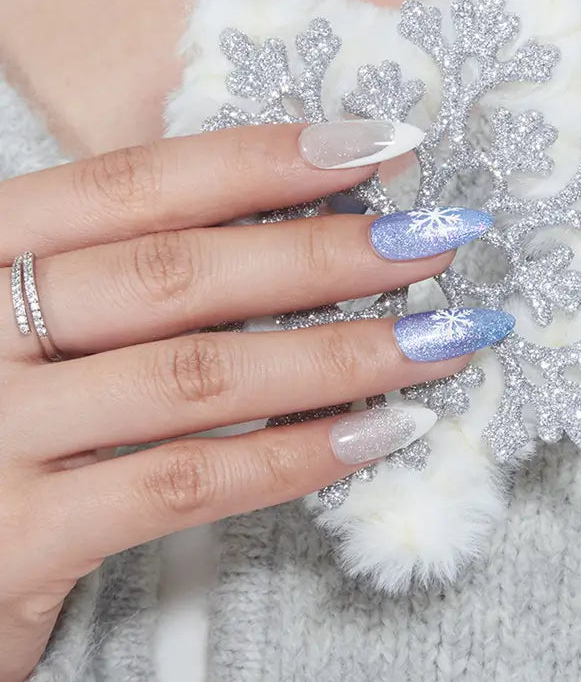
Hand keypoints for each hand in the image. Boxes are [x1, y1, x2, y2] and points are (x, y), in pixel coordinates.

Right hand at [0, 120, 510, 681]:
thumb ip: (132, 267)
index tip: (379, 147)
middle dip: (324, 254)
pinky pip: (184, 484)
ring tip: (436, 341)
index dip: (267, 160)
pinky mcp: (22, 535)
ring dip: (337, 356)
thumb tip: (295, 221)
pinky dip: (292, 458)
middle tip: (432, 240)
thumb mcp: (40, 314)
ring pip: (197, 376)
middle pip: (179, 272)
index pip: (141, 183)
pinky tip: (376, 434)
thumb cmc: (0, 408)